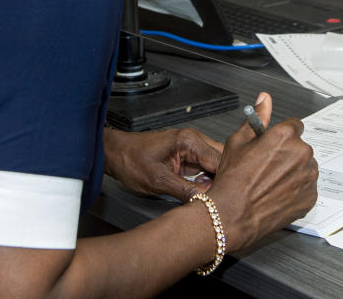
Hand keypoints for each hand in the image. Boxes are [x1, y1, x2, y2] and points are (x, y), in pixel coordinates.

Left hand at [103, 126, 221, 201]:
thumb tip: (207, 202)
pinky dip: (207, 182)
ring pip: (215, 166)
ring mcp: (191, 148)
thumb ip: (186, 190)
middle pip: (221, 161)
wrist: (114, 154)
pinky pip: (204, 169)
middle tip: (223, 201)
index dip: (226, 181)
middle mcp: (194, 140)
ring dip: (216, 182)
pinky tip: (205, 194)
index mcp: (189, 140)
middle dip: (224, 181)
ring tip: (215, 200)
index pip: (220, 161)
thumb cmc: (130, 160)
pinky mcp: (186, 157)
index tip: (228, 199)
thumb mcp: (158, 181)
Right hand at [204, 92, 317, 250]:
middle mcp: (301, 154)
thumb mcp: (238, 141)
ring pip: (305, 167)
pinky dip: (296, 189)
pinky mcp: (310, 197)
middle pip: (300, 147)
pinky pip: (307, 187)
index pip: (295, 126)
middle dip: (288, 154)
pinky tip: (278, 193)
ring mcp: (308, 177)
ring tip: (271, 181)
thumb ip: (256, 118)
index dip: (282, 135)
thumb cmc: (233, 179)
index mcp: (285, 136)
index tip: (275, 144)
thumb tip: (264, 100)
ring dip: (293, 171)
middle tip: (268, 166)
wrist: (233, 214)